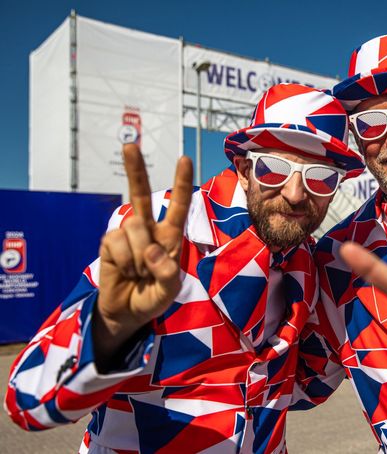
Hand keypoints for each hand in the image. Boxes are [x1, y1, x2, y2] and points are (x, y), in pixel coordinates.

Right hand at [94, 144, 192, 364]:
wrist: (127, 313)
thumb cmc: (153, 297)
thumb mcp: (169, 291)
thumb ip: (168, 273)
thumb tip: (153, 251)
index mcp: (170, 236)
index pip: (178, 207)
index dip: (181, 183)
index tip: (184, 159)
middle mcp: (149, 230)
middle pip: (141, 195)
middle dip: (135, 170)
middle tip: (129, 145)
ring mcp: (127, 235)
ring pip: (133, 227)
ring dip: (138, 256)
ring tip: (139, 273)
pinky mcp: (109, 243)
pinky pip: (116, 243)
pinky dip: (124, 261)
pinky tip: (125, 271)